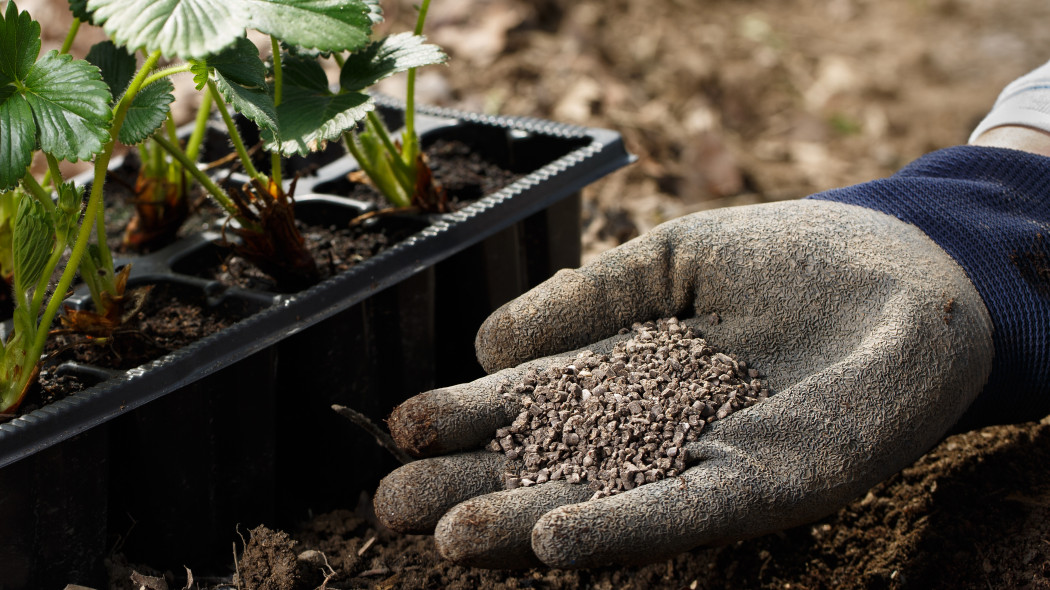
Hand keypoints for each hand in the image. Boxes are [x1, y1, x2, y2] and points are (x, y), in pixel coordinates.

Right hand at [373, 200, 992, 568]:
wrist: (905, 272)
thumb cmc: (790, 257)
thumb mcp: (671, 260)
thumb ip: (586, 295)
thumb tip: (486, 339)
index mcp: (627, 375)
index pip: (533, 404)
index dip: (468, 418)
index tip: (400, 430)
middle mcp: (655, 433)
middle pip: (548, 467)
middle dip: (471, 488)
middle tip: (390, 510)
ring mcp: (704, 466)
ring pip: (600, 503)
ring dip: (524, 525)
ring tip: (448, 538)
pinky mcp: (765, 489)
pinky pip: (682, 514)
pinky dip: (618, 529)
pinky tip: (555, 542)